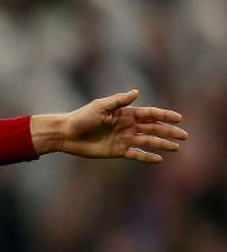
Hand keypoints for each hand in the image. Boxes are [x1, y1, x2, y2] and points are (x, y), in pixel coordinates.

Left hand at [34, 89, 186, 162]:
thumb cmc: (81, 117)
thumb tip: (137, 92)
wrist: (66, 134)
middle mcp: (126, 126)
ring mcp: (122, 139)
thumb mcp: (100, 106)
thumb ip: (119, 101)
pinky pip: (135, 154)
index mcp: (124, 114)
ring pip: (147, 142)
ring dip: (161, 144)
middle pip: (152, 129)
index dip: (164, 116)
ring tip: (176, 148)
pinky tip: (159, 159)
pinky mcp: (116, 151)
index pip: (149, 114)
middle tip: (184, 135)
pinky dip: (147, 157)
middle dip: (168, 131)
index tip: (179, 118)